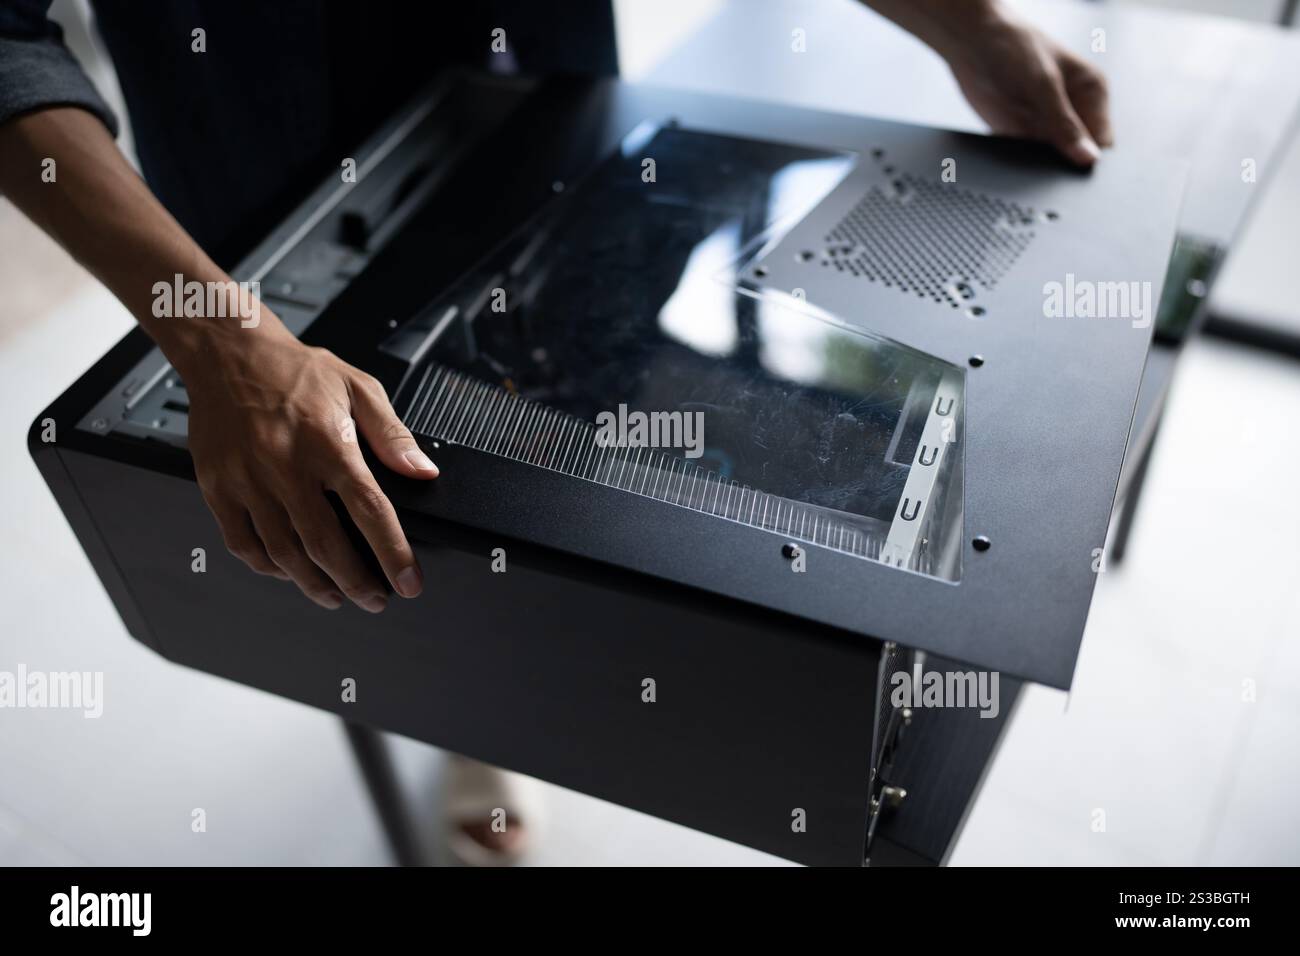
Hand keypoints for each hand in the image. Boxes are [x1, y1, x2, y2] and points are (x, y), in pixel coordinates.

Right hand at [182, 322, 439, 610]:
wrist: (228, 353)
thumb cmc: (295, 370)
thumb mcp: (358, 388)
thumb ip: (393, 435)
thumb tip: (424, 472)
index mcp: (328, 443)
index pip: (370, 511)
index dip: (394, 553)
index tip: (409, 582)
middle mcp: (286, 466)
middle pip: (326, 545)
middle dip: (356, 582)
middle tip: (375, 599)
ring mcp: (248, 480)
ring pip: (283, 553)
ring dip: (314, 584)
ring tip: (337, 596)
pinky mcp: (218, 488)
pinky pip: (242, 543)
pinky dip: (268, 567)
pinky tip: (289, 573)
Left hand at [865, 0, 1112, 166]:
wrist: (970, 42)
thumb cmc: (1013, 46)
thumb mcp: (1043, 83)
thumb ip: (1064, 123)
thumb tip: (1088, 158)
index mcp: (1092, 94)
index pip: (1102, 142)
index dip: (1092, 163)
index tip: (1078, 177)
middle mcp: (1072, 113)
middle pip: (1078, 157)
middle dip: (1067, 170)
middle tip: (1052, 174)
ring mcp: (1046, 127)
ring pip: (1052, 163)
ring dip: (1042, 170)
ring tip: (1029, 163)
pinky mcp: (1020, 136)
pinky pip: (1026, 160)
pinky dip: (1021, 166)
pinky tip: (1014, 161)